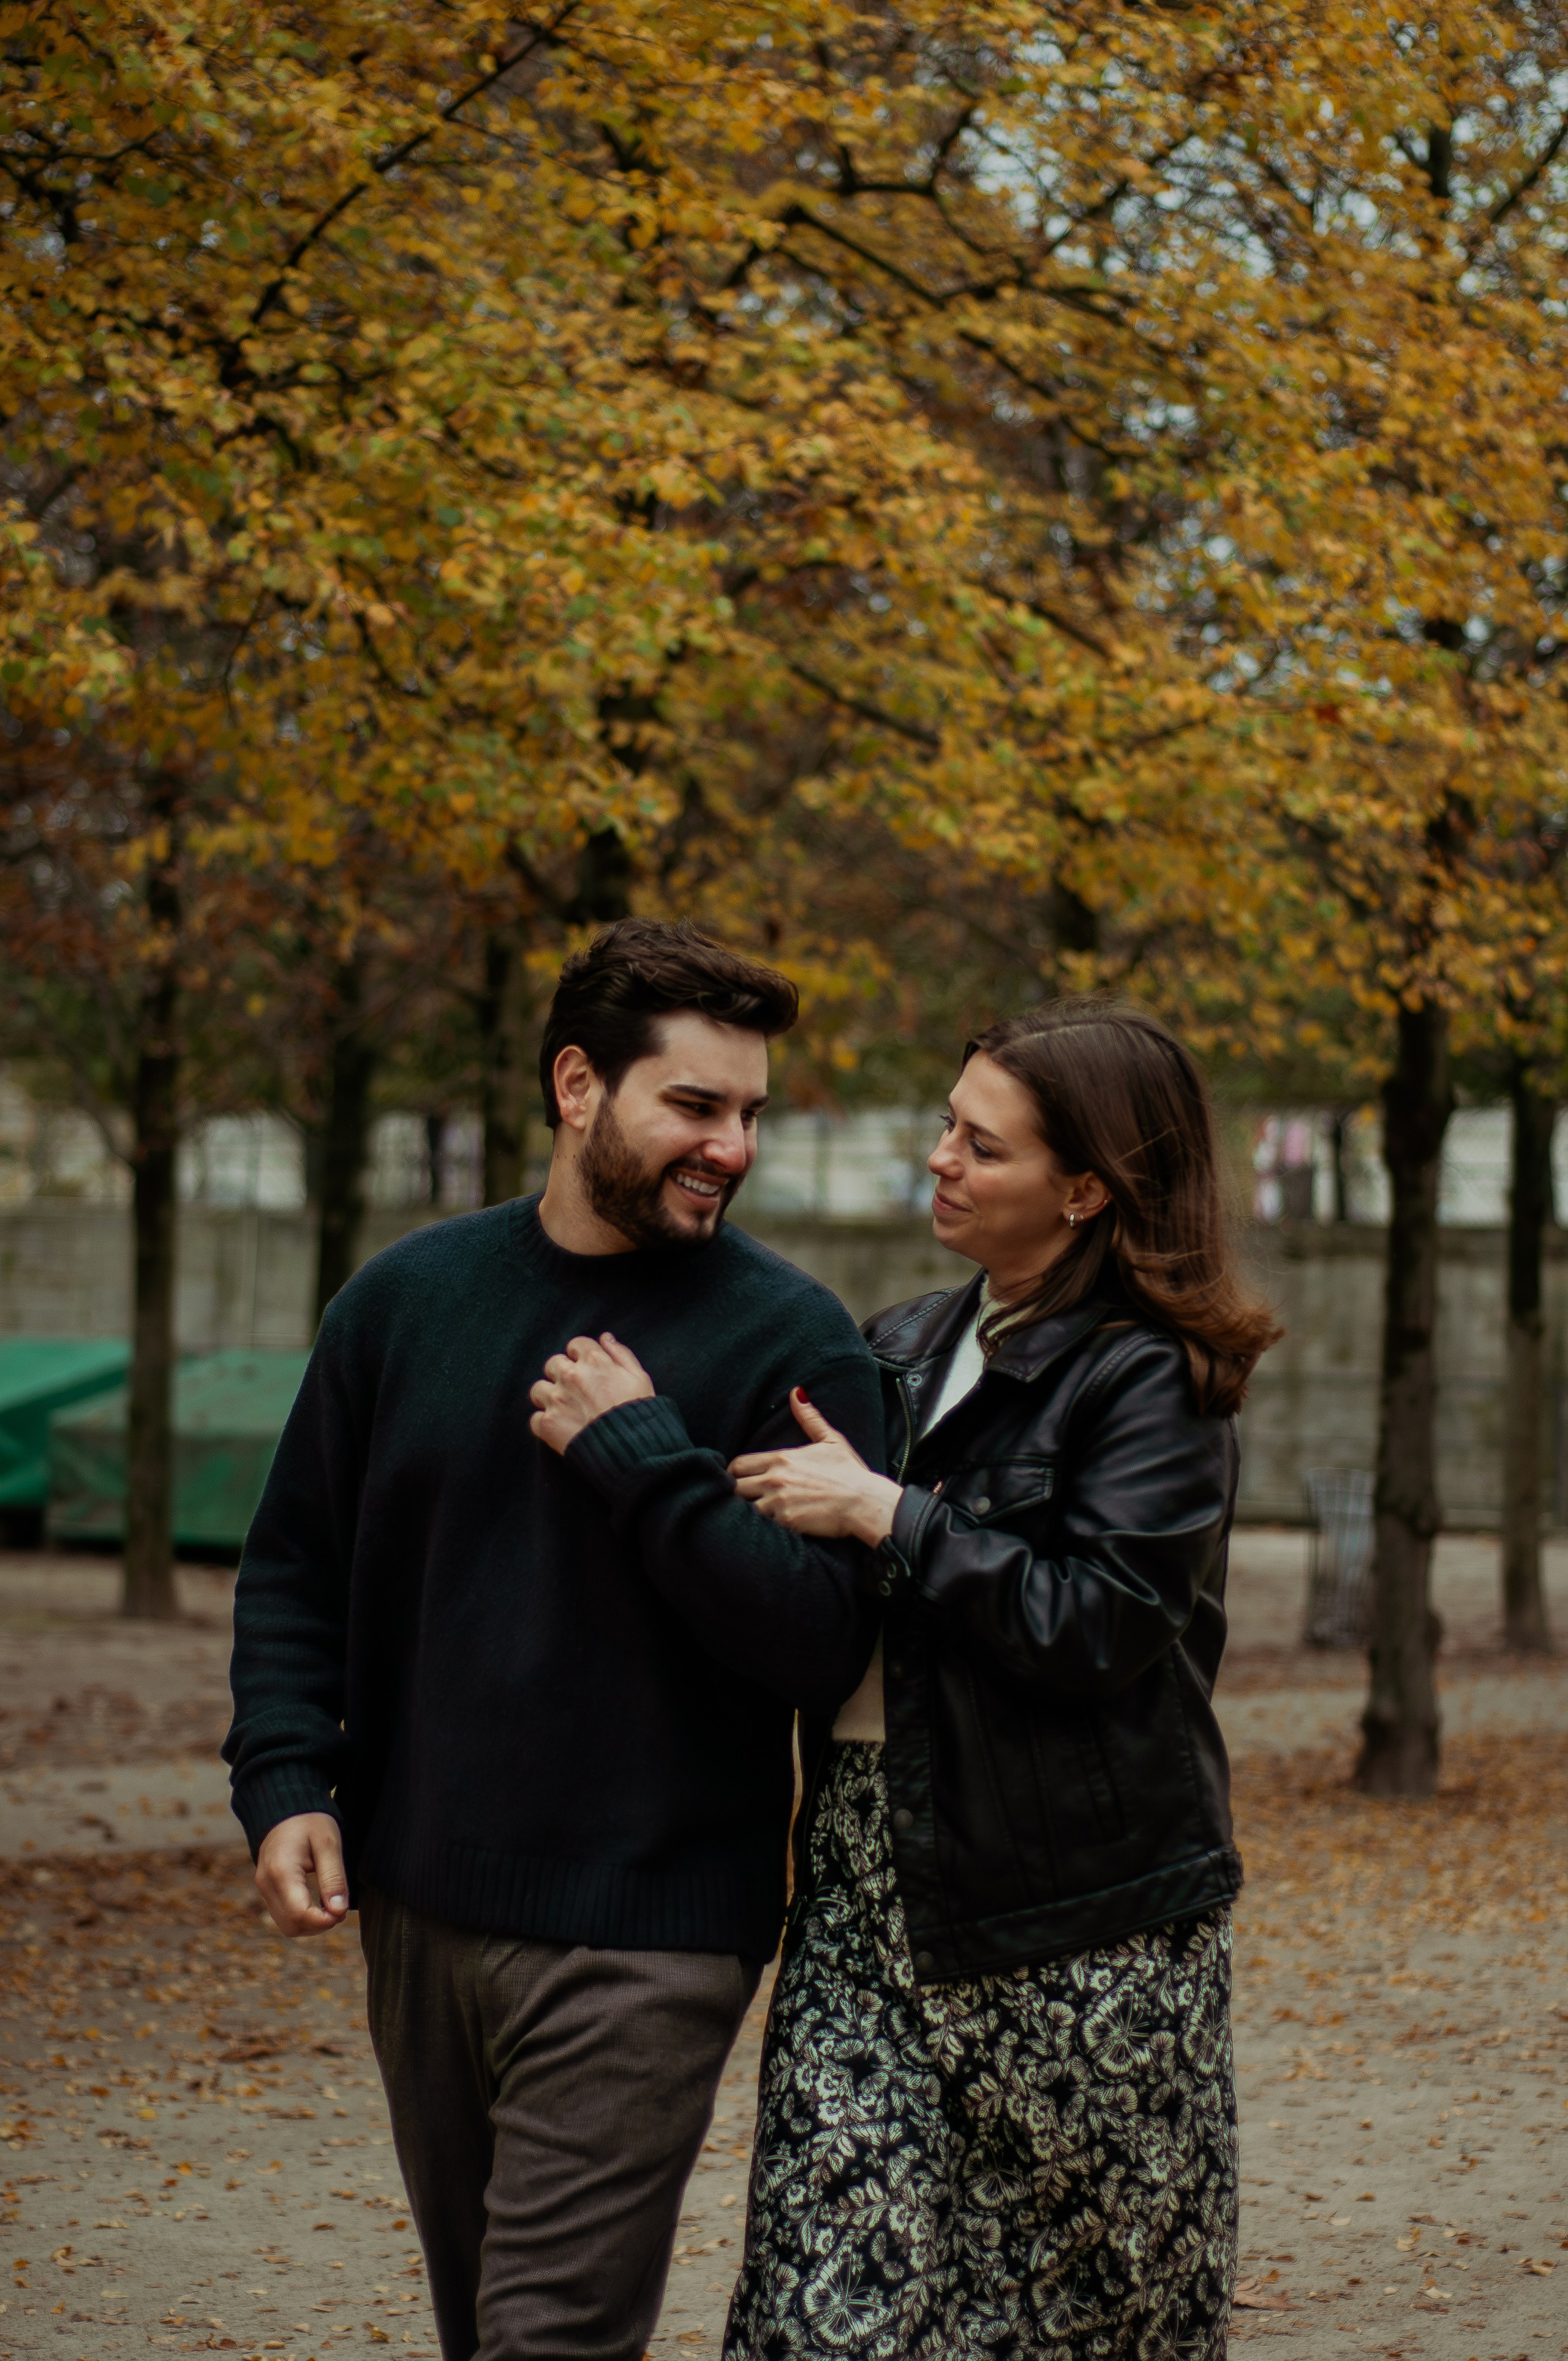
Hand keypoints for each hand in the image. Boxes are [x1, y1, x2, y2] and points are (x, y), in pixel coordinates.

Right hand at [255, 1811, 348, 1937]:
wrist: (287, 1810)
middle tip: (339, 1909)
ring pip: (286, 1925)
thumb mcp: (328, 1843)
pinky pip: (283, 1916)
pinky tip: (318, 1905)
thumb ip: (333, 1878)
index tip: (342, 1911)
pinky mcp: (267, 1890)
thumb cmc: (310, 1822)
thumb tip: (338, 1911)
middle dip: (319, 1925)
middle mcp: (266, 1883)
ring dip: (311, 1925)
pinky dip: (302, 1918)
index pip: (300, 1913)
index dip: (324, 1921)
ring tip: (331, 1907)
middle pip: (292, 1925)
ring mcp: (264, 1888)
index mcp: (281, 1871)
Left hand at [530, 1332, 654, 1454]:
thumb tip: (605, 1338)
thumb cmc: (638, 1412)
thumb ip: (620, 1354)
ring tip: (564, 1409)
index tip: (586, 1368)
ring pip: (538, 1389)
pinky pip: (535, 1418)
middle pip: (553, 1363)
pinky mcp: (548, 1424)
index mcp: (594, 1361)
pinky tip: (560, 1427)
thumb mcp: (639, 1377)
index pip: (575, 1345)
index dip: (581, 1356)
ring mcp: (557, 1400)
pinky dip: (545, 1422)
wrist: (631, 1449)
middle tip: (575, 1390)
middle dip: (562, 1373)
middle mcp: (571, 1376)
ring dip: (548, 1396)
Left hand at [729, 1390, 902, 1544]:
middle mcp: (775, 1478)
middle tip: (745, 1499)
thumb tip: (796, 1392)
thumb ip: (809, 1418)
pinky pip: (760, 1526)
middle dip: (736, 1493)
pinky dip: (761, 1528)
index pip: (738, 1464)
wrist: (866, 1502)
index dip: (733, 1473)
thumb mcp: (831, 1440)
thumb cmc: (850, 1472)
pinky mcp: (786, 1521)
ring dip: (747, 1511)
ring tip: (754, 1516)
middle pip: (734, 1487)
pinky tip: (767, 1528)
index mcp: (781, 1458)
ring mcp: (779, 1501)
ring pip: (742, 1509)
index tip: (739, 1480)